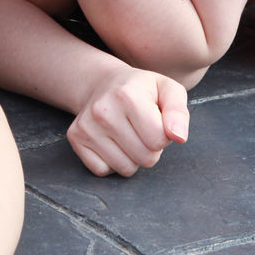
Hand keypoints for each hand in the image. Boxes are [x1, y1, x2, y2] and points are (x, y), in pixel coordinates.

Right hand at [67, 64, 188, 176]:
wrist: (103, 84)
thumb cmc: (141, 90)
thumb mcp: (167, 90)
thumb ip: (178, 112)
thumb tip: (178, 137)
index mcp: (128, 95)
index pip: (160, 139)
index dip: (164, 135)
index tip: (155, 121)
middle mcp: (103, 110)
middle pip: (145, 158)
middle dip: (150, 148)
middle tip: (142, 129)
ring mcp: (86, 125)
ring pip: (125, 169)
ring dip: (132, 157)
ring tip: (128, 135)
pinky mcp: (75, 138)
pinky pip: (103, 171)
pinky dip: (111, 162)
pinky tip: (112, 142)